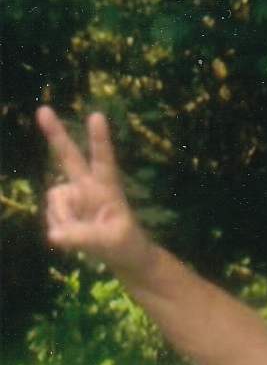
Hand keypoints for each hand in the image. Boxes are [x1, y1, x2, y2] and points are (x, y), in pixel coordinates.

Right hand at [37, 108, 154, 271]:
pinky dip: (59, 229)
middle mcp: (87, 186)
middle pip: (69, 156)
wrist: (122, 256)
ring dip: (63, 220)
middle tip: (43, 109)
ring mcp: (73, 196)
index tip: (97, 116)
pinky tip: (72, 236)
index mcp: (108, 187)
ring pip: (55, 201)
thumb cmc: (126, 244)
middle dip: (56, 134)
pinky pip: (51, 216)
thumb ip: (85, 237)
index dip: (99, 140)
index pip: (104, 161)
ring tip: (83, 235)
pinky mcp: (63, 209)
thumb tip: (55, 234)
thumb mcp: (111, 242)